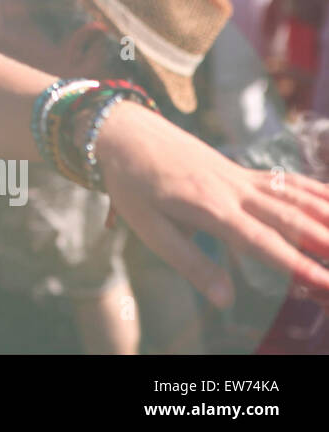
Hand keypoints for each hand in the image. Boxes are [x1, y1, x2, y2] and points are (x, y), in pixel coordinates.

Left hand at [96, 101, 328, 307]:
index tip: (325, 281)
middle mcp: (233, 190)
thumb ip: (190, 263)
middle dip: (326, 241)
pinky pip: (285, 181)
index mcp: (210, 207)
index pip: (262, 241)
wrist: (124, 132)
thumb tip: (225, 299)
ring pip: (294, 196)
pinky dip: (314, 191)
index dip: (296, 263)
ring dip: (327, 215)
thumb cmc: (132, 184)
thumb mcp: (150, 229)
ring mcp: (240, 176)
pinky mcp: (240, 170)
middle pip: (290, 217)